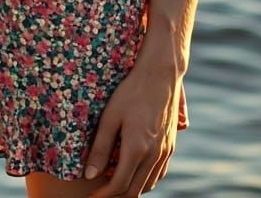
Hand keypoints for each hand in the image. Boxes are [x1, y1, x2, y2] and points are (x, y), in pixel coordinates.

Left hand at [82, 62, 181, 195]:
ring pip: (148, 184)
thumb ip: (100, 147)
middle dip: (116, 196)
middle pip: (135, 190)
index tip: (91, 196)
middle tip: (100, 194)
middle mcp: (154, 155)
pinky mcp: (170, 146)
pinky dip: (145, 181)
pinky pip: (158, 173)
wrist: (160, 75)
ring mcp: (165, 152)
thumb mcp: (109, 117)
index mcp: (137, 149)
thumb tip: (89, 175)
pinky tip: (134, 174)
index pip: (119, 185)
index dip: (103, 195)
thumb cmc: (130, 92)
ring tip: (113, 185)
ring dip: (131, 189)